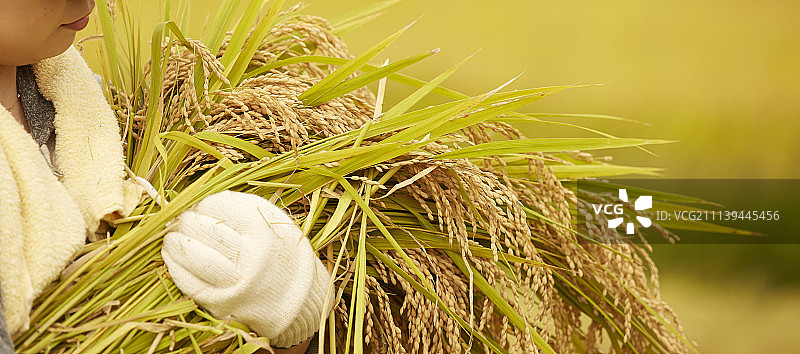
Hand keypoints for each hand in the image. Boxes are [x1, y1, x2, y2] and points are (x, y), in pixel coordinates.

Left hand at [162, 191, 331, 347]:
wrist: (297, 298)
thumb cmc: (281, 253)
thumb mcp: (275, 222)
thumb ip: (245, 205)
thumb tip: (206, 199)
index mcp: (263, 230)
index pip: (217, 206)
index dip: (204, 204)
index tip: (204, 208)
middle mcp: (249, 256)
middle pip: (202, 229)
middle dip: (186, 221)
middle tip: (184, 221)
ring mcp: (235, 282)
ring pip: (192, 255)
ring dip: (174, 243)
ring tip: (172, 238)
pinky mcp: (222, 302)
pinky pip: (189, 282)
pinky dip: (175, 267)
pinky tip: (173, 258)